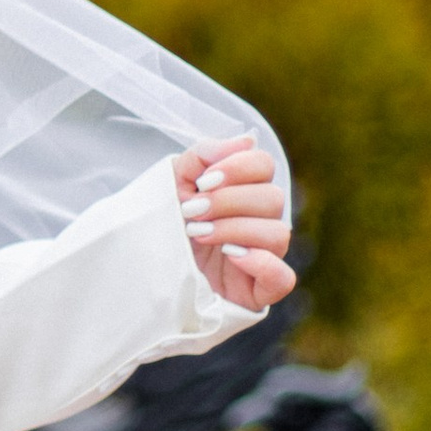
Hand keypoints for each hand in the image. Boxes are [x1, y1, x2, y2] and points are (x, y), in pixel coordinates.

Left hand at [171, 133, 294, 317]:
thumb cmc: (166, 225)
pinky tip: (230, 257)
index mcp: (244, 191)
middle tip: (191, 212)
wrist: (146, 272)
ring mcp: (264, 256)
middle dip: (227, 202)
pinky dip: (260, 263)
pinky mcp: (260, 291)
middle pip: (272, 198)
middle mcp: (261, 221)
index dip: (237, 168)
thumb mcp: (174, 182)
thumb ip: (204, 155)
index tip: (202, 182)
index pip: (264, 165)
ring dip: (234, 230)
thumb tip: (246, 139)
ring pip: (278, 234)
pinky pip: (284, 277)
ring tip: (198, 235)